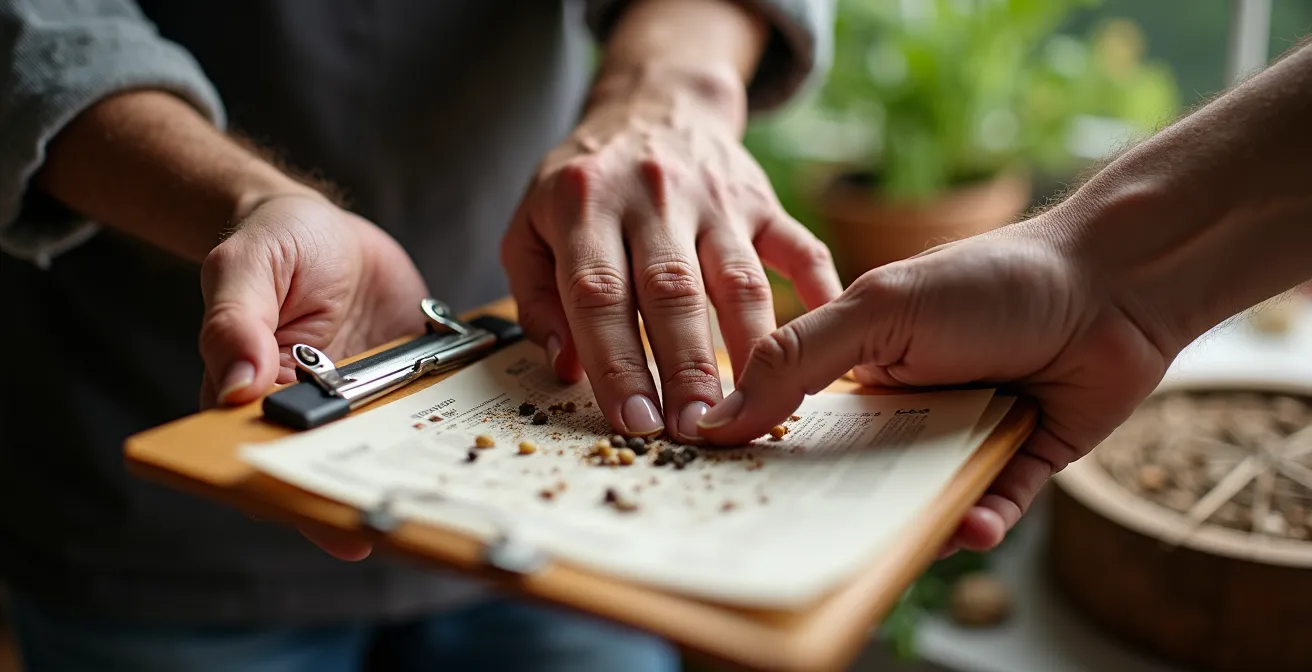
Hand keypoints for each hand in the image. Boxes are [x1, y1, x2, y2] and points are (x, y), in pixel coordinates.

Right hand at [199, 193, 430, 560]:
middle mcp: (314, 414)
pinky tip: (484, 436)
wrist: (328, 226)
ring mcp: (366, 402)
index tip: (339, 529)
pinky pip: (432, 407)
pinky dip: (457, 422)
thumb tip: (237, 386)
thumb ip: (235, 323)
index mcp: (258, 400)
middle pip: (337, 470)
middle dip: (368, 500)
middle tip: (407, 524)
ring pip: (391, 448)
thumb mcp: (244, 269)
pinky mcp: (409, 380)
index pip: (273, 462)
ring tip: (448, 496)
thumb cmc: (273, 246)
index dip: (302, 498)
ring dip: (418, 469)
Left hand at [501, 65, 841, 442]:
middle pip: (673, 292)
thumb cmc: (582, 185)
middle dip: (685, 369)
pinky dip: (816, 291)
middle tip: (695, 430)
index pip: (598, 294)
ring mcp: (713, 197)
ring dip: (748, 348)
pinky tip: (821, 338)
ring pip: (738, 278)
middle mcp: (652, 197)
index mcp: (584, 205)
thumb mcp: (529, 228)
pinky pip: (796, 246)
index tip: (633, 421)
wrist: (652, 105)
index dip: (616, 363)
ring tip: (754, 407)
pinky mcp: (760, 200)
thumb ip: (536, 301)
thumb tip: (567, 369)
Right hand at [696, 224, 1172, 553]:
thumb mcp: (877, 310)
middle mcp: (910, 404)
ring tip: (899, 548)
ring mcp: (966, 433)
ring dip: (914, 524)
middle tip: (811, 547)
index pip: (801, 423)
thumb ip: (796, 361)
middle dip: (839, 510)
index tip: (735, 496)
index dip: (771, 458)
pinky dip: (980, 521)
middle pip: (861, 474)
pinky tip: (970, 529)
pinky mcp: (1022, 459)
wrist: (1114, 280)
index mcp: (862, 366)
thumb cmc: (989, 280)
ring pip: (925, 499)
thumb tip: (716, 421)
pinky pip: (992, 505)